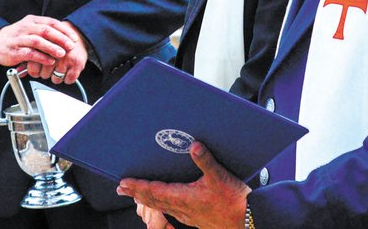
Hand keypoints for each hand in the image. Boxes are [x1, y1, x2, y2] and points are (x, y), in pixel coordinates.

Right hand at [0, 15, 75, 67]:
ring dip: (52, 47)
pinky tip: (49, 61)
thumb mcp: (29, 28)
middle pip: (46, 30)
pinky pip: (30, 53)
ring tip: (62, 53)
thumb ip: (44, 30)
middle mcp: (26, 28)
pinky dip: (41, 57)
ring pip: (38, 41)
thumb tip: (64, 36)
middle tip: (70, 46)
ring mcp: (20, 39)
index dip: (64, 30)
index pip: (51, 22)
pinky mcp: (15, 51)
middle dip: (61, 38)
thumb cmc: (15, 36)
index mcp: (32, 21)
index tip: (74, 37)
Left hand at [26, 20, 87, 84]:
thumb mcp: (42, 45)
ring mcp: (67, 58)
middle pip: (43, 74)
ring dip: (56, 76)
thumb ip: (30, 57)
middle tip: (49, 66)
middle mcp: (55, 51)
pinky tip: (67, 70)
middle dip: (45, 73)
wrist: (79, 33)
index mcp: (44, 45)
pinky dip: (67, 78)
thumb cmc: (58, 40)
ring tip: (59, 67)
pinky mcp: (77, 64)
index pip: (33, 65)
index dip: (33, 70)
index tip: (36, 68)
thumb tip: (20, 71)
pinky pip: (69, 80)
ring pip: (56, 79)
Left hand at [117, 142, 250, 228]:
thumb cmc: (233, 203)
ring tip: (135, 194)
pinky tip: (162, 203)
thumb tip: (194, 146)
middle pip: (152, 200)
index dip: (138, 186)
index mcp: (183, 197)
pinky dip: (159, 204)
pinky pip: (170, 210)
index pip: (154, 191)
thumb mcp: (220, 177)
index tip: (124, 182)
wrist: (246, 224)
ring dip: (145, 199)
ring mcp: (187, 214)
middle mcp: (181, 208)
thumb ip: (206, 161)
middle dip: (135, 192)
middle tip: (121, 188)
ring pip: (160, 206)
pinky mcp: (194, 217)